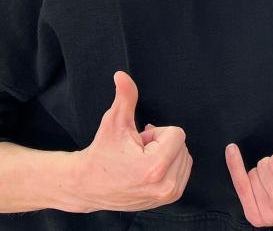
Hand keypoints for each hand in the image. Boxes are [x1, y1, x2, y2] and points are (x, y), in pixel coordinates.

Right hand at [63, 72, 190, 212]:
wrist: (89, 186)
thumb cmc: (101, 153)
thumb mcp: (113, 122)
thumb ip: (125, 97)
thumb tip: (121, 75)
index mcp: (155, 168)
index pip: (177, 134)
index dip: (156, 132)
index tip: (139, 141)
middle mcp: (166, 185)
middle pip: (182, 145)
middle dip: (161, 143)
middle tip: (138, 151)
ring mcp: (169, 194)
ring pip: (184, 156)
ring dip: (166, 154)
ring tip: (141, 160)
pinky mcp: (170, 198)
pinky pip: (183, 169)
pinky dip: (169, 164)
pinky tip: (147, 169)